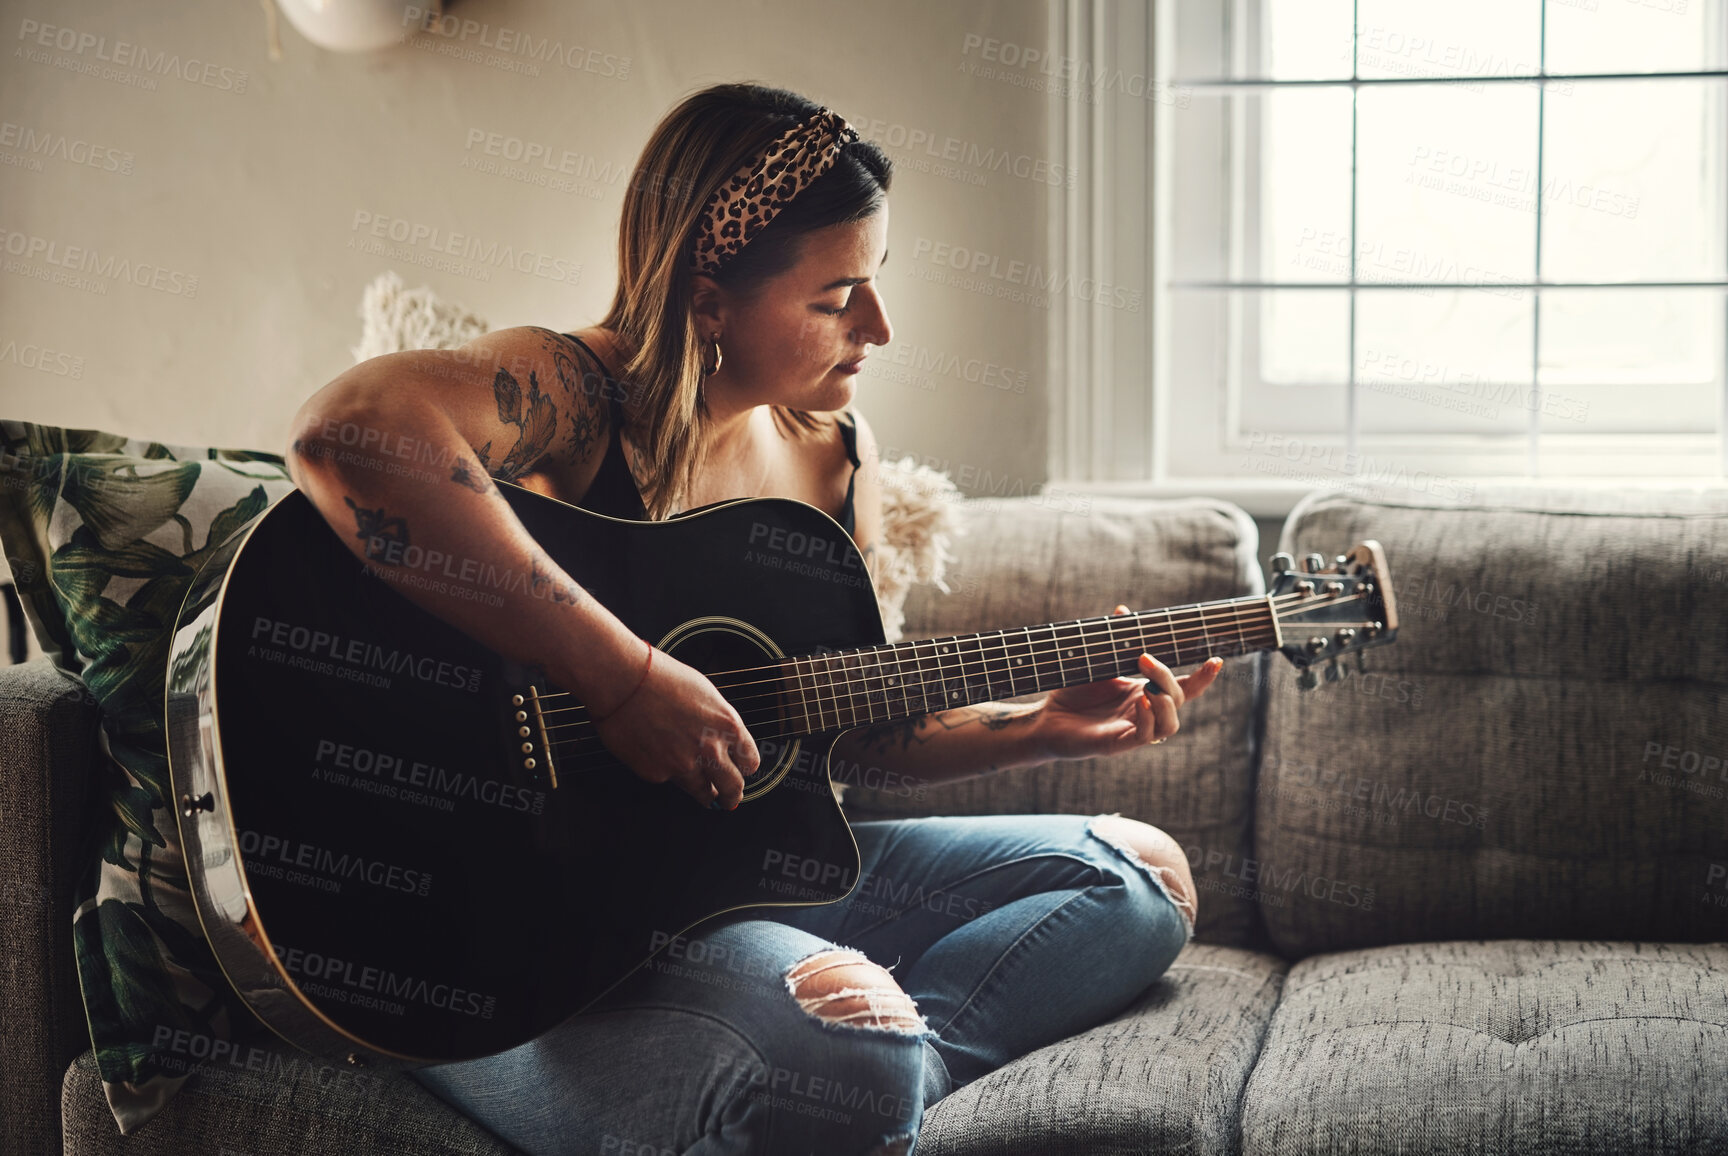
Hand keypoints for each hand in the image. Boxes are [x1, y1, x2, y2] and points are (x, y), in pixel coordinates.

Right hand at [588, 644, 759, 808]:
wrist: (624, 682)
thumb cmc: (661, 679)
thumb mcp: (706, 695)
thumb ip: (718, 723)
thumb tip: (723, 742)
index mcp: (727, 726)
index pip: (749, 762)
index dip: (744, 769)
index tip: (741, 772)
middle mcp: (709, 749)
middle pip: (733, 787)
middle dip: (732, 795)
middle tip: (729, 798)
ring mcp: (683, 765)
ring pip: (703, 792)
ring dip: (705, 793)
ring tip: (705, 794)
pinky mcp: (657, 774)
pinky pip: (670, 780)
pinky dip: (668, 773)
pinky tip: (661, 757)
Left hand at [1031, 604, 1222, 761]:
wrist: (1045, 718)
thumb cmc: (1072, 692)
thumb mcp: (1095, 661)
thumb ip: (1113, 640)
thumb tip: (1122, 611)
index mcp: (1145, 693)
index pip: (1183, 688)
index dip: (1202, 677)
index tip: (1216, 659)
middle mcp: (1144, 713)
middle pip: (1178, 700)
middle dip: (1167, 677)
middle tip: (1143, 658)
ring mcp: (1133, 730)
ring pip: (1170, 725)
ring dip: (1165, 703)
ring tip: (1149, 686)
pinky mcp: (1118, 744)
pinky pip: (1145, 736)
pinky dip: (1148, 718)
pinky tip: (1140, 702)